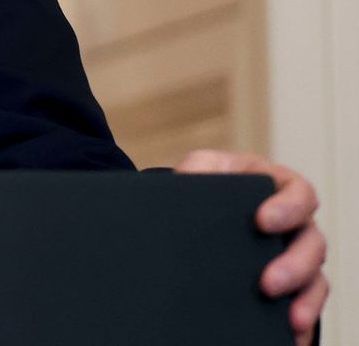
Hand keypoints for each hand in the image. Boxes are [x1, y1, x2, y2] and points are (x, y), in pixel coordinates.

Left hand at [178, 150, 327, 344]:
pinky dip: (301, 321)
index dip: (288, 207)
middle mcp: (296, 224)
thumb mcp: (201, 171)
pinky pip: (305, 303)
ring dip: (303, 299)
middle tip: (268, 283)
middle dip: (293, 265)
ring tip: (289, 319)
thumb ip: (198, 172)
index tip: (263, 221)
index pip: (299, 193)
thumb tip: (186, 186)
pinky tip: (291, 336)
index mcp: (278, 189)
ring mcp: (295, 254)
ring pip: (314, 277)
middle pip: (312, 243)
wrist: (197, 212)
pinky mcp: (292, 283)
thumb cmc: (208, 184)